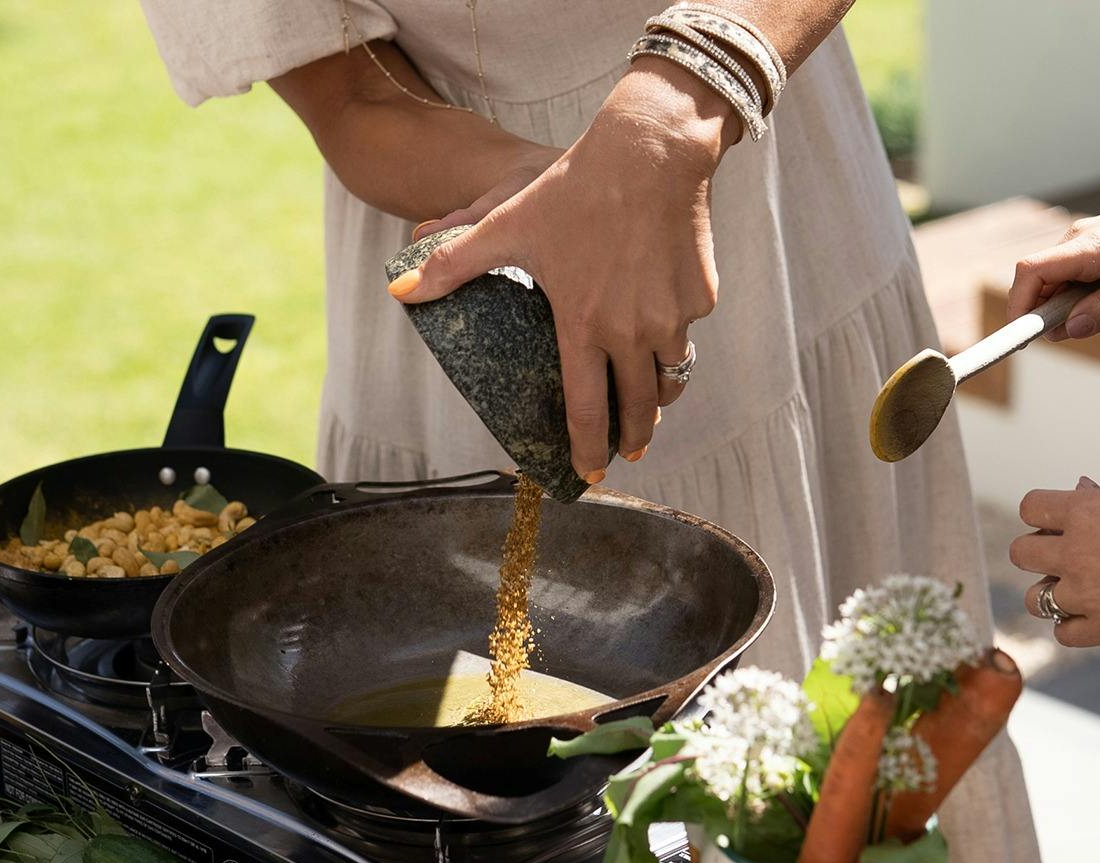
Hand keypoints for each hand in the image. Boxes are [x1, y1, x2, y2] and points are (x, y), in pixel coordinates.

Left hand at [388, 58, 734, 479]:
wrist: (652, 152)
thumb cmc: (574, 189)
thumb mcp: (507, 224)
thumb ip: (454, 264)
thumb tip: (399, 291)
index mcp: (585, 328)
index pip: (587, 411)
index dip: (587, 448)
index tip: (589, 472)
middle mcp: (633, 334)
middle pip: (639, 409)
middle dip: (632, 438)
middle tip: (627, 452)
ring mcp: (673, 318)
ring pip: (670, 375)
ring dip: (658, 396)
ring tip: (650, 404)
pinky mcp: (701, 296)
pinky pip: (687, 329)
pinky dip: (675, 335)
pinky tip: (663, 323)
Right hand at [1009, 190, 1099, 341]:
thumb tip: (1070, 330)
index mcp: (1093, 246)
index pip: (1030, 272)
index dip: (1019, 307)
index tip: (1024, 337)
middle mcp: (1081, 236)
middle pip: (1036, 279)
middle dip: (1043, 312)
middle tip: (1076, 333)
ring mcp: (1086, 235)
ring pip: (1053, 277)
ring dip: (1063, 303)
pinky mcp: (1095, 239)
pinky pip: (1069, 270)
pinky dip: (1075, 292)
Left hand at [1010, 479, 1099, 646]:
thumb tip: (1079, 490)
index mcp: (1086, 512)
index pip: (1030, 507)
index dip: (1041, 514)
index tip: (1058, 521)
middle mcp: (1077, 552)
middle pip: (1021, 553)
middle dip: (1039, 552)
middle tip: (1066, 556)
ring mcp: (1088, 594)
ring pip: (1034, 598)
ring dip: (1051, 592)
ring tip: (1079, 589)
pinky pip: (1062, 633)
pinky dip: (1071, 625)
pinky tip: (1092, 615)